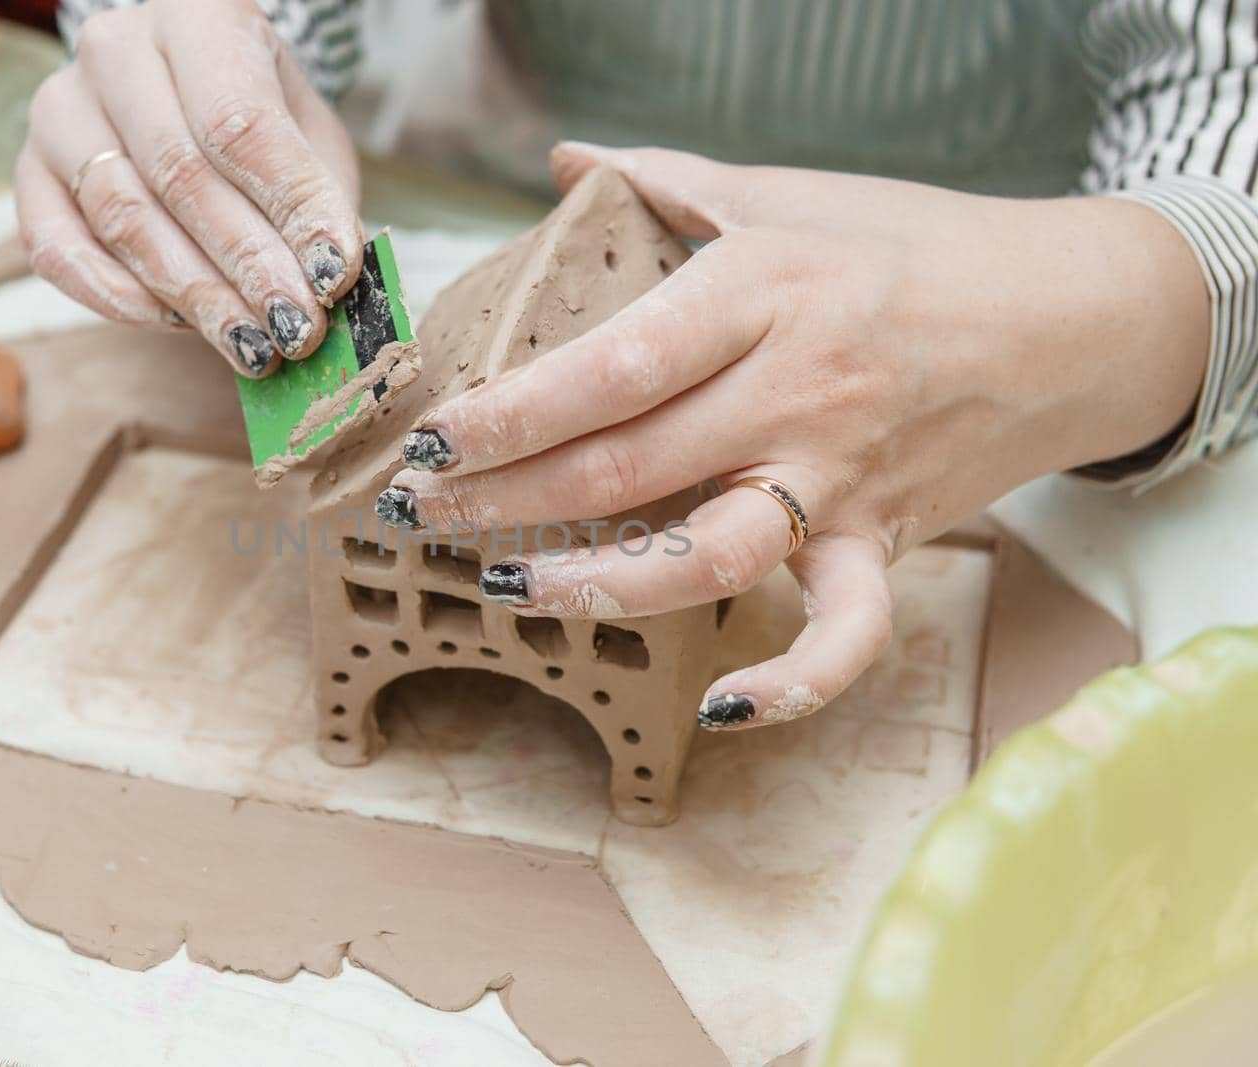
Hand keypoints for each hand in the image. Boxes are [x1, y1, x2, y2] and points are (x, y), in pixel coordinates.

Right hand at [15, 0, 362, 377]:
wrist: (188, 97)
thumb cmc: (259, 119)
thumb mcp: (310, 139)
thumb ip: (320, 200)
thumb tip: (330, 280)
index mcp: (197, 17)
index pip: (240, 123)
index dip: (290, 208)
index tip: (331, 275)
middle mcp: (114, 49)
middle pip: (180, 174)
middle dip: (247, 265)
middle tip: (294, 327)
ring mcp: (60, 109)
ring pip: (124, 216)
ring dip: (195, 293)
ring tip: (252, 343)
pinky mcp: (28, 172)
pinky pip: (60, 250)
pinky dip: (120, 298)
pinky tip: (176, 324)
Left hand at [380, 143, 1207, 729]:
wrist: (1067, 317)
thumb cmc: (913, 248)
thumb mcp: (792, 194)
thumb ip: (673, 184)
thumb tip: (571, 160)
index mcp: (763, 292)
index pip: (613, 363)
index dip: (511, 410)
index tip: (433, 438)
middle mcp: (796, 392)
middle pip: (626, 464)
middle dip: (503, 498)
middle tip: (419, 514)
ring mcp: (840, 477)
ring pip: (702, 556)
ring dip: (592, 586)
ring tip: (506, 588)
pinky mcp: (883, 542)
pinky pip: (844, 635)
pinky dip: (792, 683)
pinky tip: (721, 705)